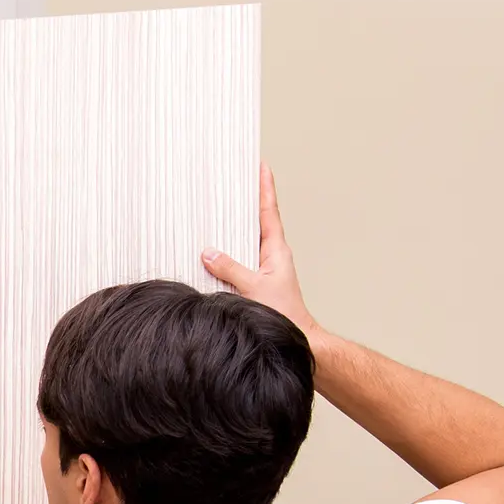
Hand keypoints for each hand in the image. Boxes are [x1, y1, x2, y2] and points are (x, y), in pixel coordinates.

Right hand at [203, 164, 322, 339]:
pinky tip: (213, 248)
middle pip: (256, 220)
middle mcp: (271, 256)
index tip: (261, 165)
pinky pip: (238, 258)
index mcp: (276, 250)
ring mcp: (263, 269)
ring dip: (235, 223)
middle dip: (247, 198)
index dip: (264, 188)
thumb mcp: (253, 289)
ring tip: (222, 205)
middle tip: (237, 177)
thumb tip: (208, 252)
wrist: (295, 338)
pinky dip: (227, 248)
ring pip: (246, 239)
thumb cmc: (282, 316)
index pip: (268, 212)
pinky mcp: (255, 282)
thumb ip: (230, 269)